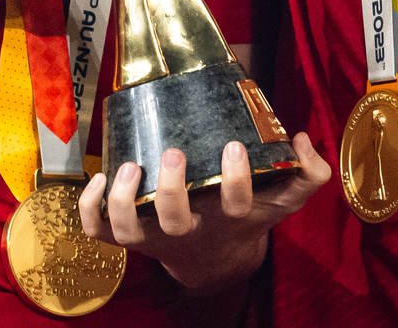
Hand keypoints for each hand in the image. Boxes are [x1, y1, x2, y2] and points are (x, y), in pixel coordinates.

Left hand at [79, 132, 331, 292]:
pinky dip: (91, 209)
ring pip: (129, 232)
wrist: (217, 259)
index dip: (235, 180)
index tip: (234, 146)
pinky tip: (100, 176)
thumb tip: (303, 138)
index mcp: (227, 220)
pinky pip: (99, 232)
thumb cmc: (247, 216)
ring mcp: (153, 236)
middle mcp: (187, 231)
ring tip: (129, 167)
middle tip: (174, 153)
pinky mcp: (128, 236)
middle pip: (174, 222)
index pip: (235, 206)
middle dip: (171, 189)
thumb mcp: (282, 199)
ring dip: (125, 201)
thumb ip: (306, 173)